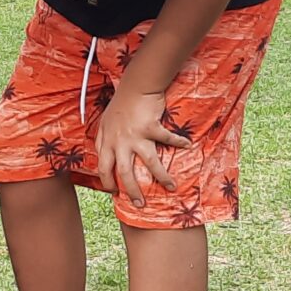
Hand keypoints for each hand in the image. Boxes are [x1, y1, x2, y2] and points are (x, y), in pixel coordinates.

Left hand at [93, 88, 189, 205]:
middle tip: (140, 204)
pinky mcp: (151, 128)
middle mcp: (120, 142)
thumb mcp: (105, 122)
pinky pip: (167, 139)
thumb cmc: (120, 103)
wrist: (135, 86)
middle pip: (125, 173)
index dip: (108, 182)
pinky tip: (187, 146)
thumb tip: (103, 153)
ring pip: (149, 163)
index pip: (103, 168)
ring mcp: (136, 136)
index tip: (114, 192)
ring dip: (161, 177)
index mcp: (107, 141)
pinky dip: (179, 142)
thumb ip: (104, 138)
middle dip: (133, 191)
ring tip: (172, 187)